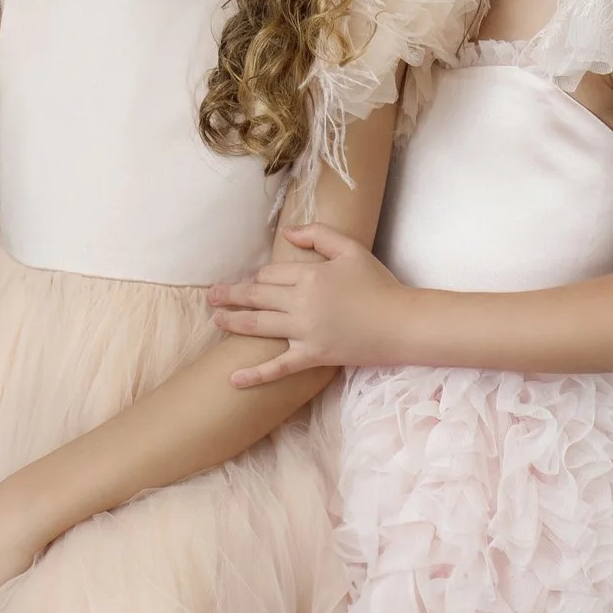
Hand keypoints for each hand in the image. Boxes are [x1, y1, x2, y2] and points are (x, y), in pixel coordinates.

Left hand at [208, 223, 407, 387]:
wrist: (400, 323)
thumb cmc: (378, 284)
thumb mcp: (350, 249)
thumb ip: (318, 235)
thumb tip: (287, 234)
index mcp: (309, 276)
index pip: (271, 274)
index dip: (260, 277)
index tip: (256, 281)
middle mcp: (301, 303)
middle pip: (257, 297)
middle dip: (230, 296)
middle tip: (211, 296)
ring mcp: (305, 332)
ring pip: (259, 326)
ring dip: (233, 322)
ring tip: (215, 320)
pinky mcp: (312, 357)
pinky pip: (278, 367)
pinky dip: (255, 375)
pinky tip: (233, 379)